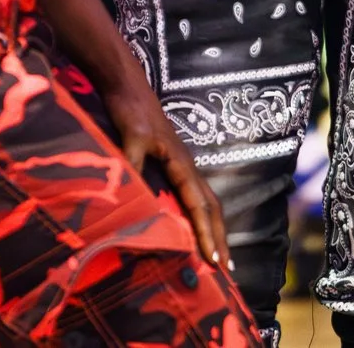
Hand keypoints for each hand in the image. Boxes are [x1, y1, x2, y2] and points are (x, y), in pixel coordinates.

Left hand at [98, 72, 228, 269]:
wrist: (127, 85)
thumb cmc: (130, 109)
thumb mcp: (130, 137)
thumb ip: (134, 164)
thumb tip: (133, 194)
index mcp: (182, 163)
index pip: (199, 205)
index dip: (208, 234)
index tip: (214, 260)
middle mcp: (187, 166)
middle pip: (211, 206)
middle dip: (220, 237)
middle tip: (227, 268)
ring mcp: (181, 163)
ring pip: (205, 200)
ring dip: (213, 228)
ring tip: (217, 254)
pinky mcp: (171, 161)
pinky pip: (191, 194)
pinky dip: (198, 215)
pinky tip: (193, 226)